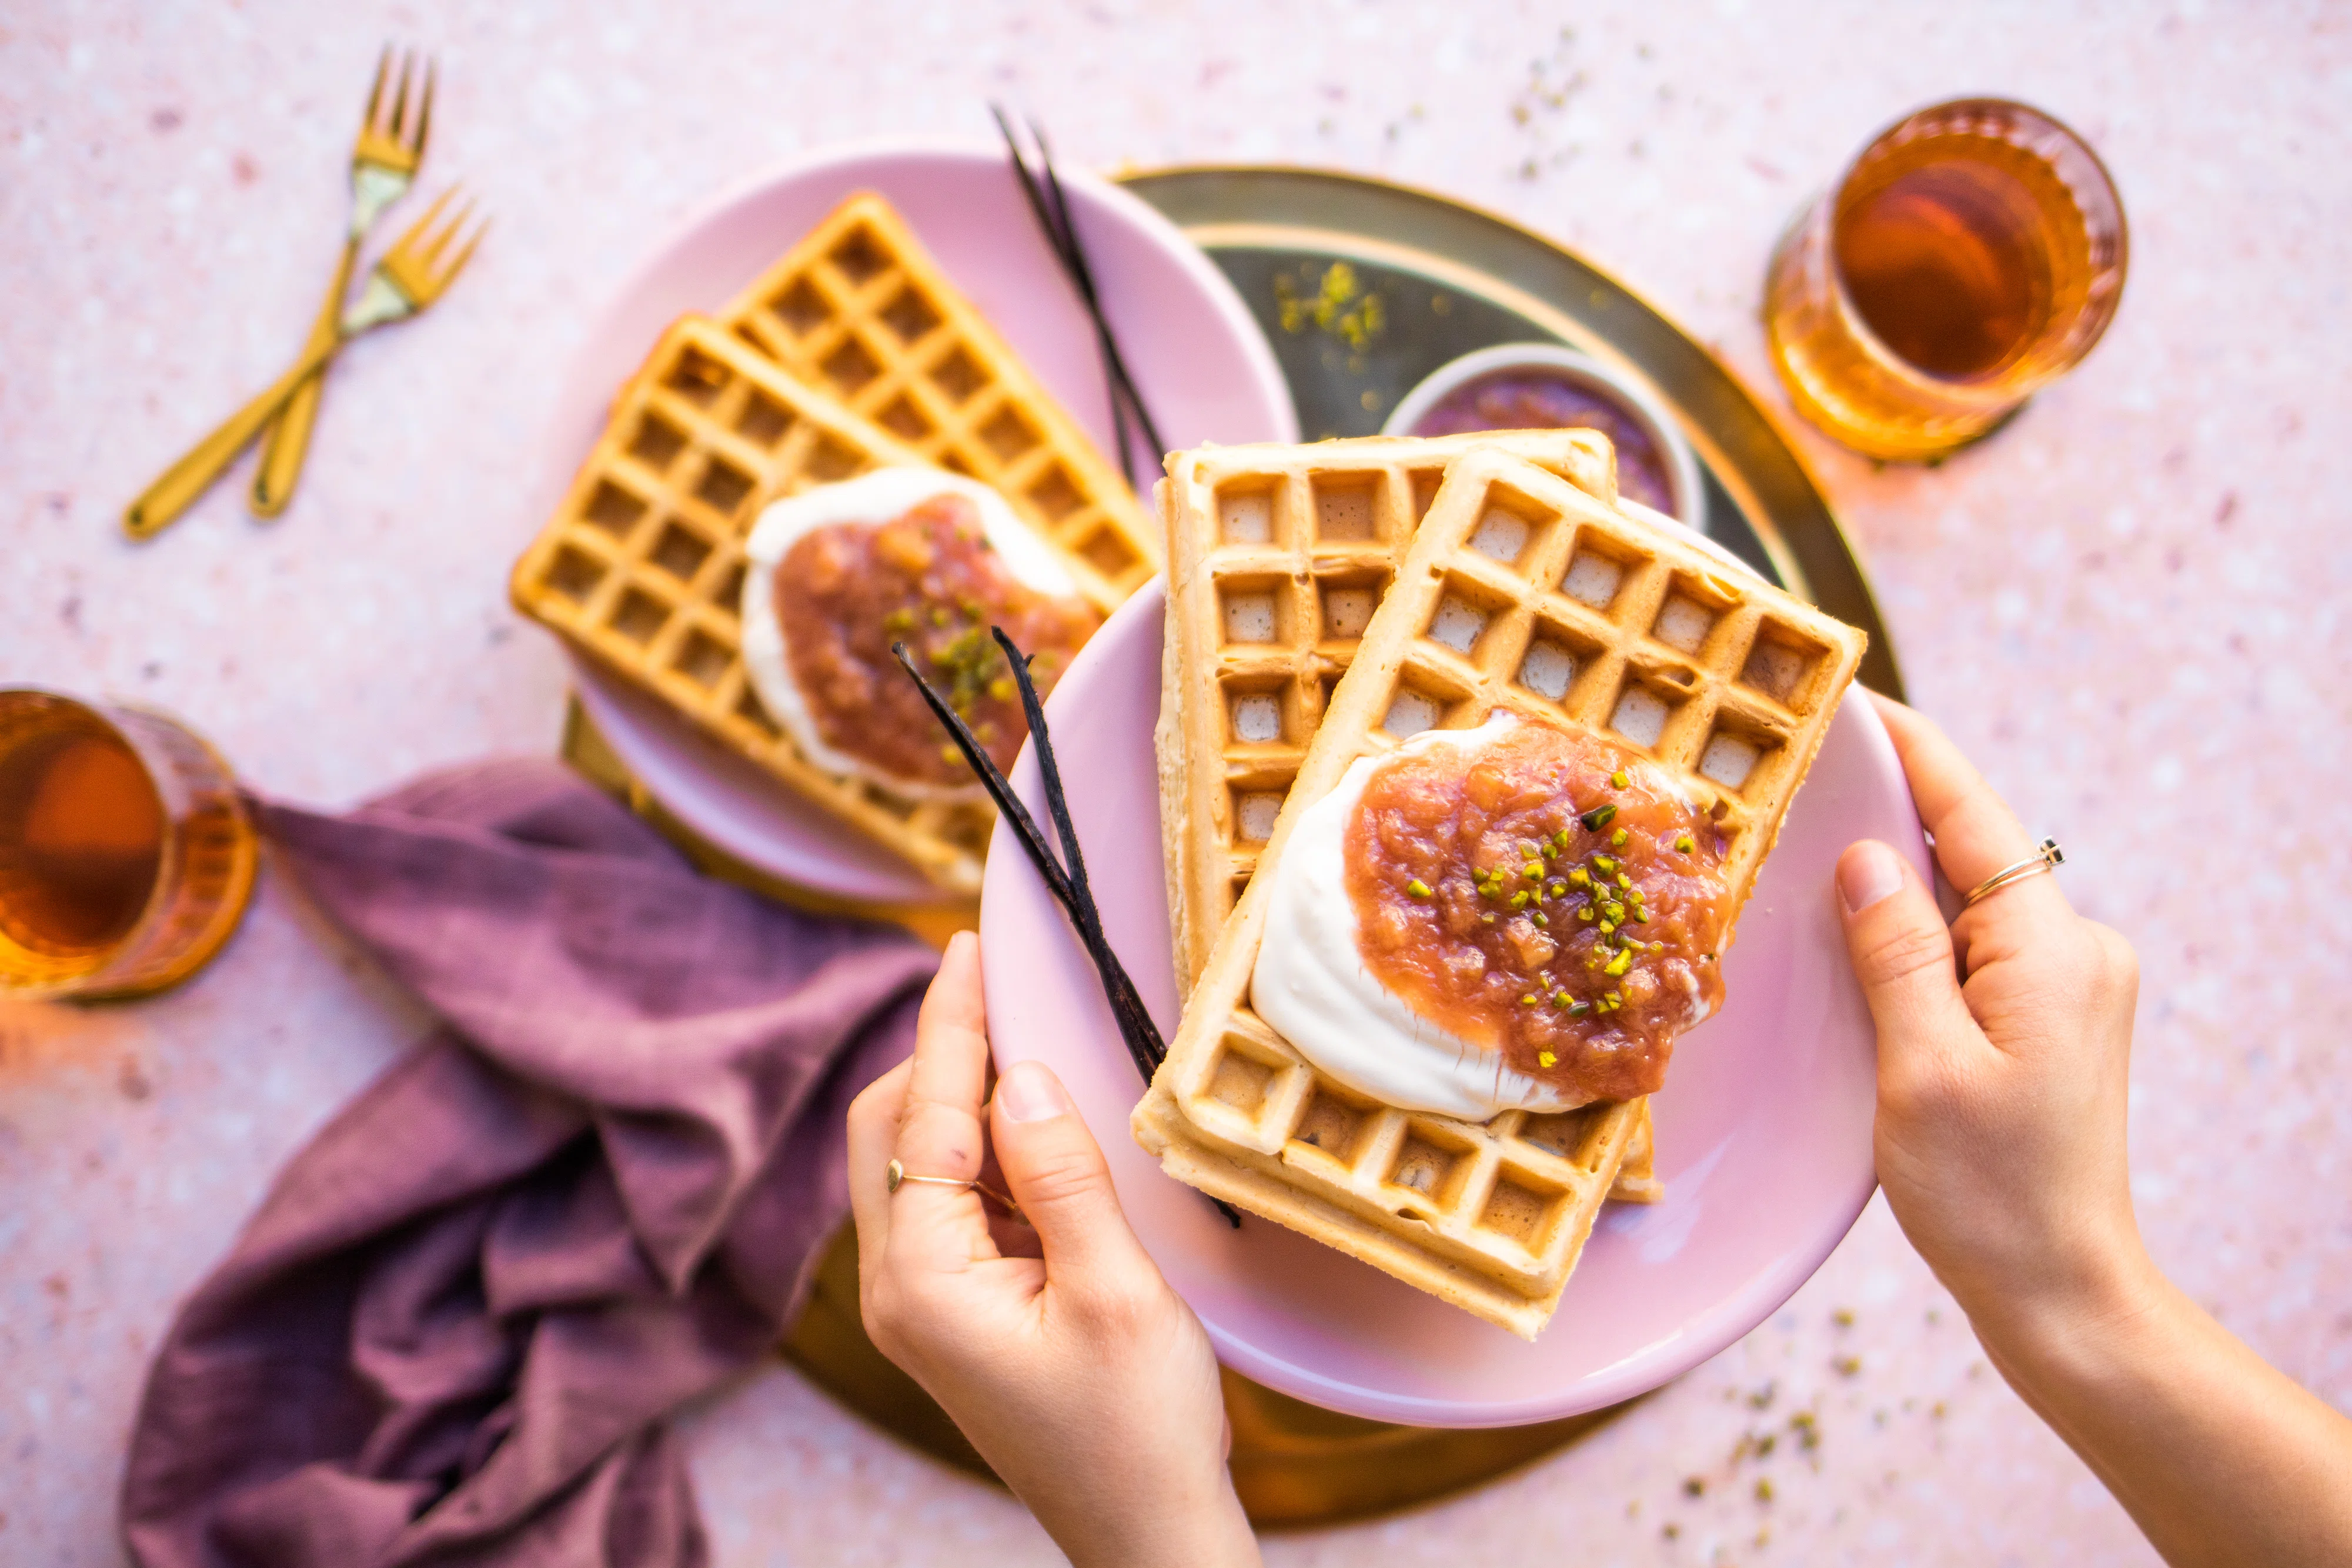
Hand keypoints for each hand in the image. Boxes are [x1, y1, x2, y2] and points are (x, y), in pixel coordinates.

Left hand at [845, 933, 1257, 1567]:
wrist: (1147, 1534)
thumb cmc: (1140, 1431)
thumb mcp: (1117, 1292)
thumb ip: (1062, 1176)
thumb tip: (1023, 1073)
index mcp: (922, 1282)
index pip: (923, 1116)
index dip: (948, 1023)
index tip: (964, 947)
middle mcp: (898, 1288)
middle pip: (890, 1128)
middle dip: (942, 1055)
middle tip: (1006, 990)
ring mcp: (919, 1303)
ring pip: (917, 1161)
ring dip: (968, 1104)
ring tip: (1034, 1054)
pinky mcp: (952, 1311)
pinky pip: (951, 1202)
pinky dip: (987, 1154)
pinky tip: (1043, 1139)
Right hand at [1833, 692, 2145, 1332]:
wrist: (2060, 1291)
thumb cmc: (1991, 1195)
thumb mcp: (1922, 1067)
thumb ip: (1894, 950)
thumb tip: (1863, 859)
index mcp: (2053, 950)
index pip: (1974, 818)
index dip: (1914, 752)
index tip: (1857, 699)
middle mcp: (2075, 951)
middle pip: (1971, 849)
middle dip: (1892, 806)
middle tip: (1807, 768)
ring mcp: (2067, 985)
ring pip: (1966, 898)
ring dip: (1896, 874)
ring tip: (1817, 841)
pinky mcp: (2047, 1018)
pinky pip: (1971, 943)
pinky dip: (1914, 927)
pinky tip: (1859, 931)